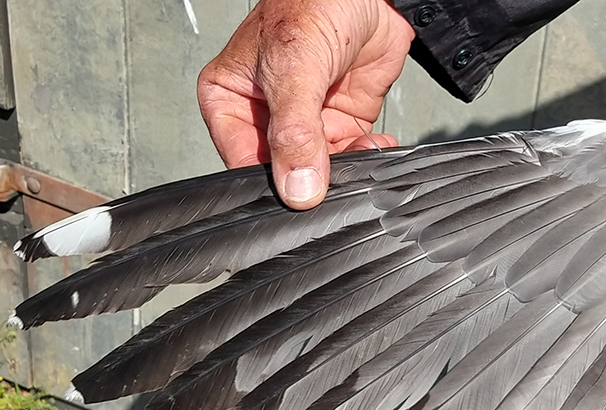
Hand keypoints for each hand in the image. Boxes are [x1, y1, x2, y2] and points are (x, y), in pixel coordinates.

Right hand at [197, 0, 414, 208]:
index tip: (297, 196)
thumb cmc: (314, 5)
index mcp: (229, 99)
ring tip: (360, 154)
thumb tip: (297, 188)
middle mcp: (265, 115)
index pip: (242, 160)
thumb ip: (293, 132)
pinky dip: (367, 157)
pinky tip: (376, 145)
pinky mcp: (341, 122)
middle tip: (334, 179)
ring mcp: (305, 121)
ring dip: (344, 170)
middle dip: (312, 179)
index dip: (269, 182)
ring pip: (320, 170)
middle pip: (282, 171)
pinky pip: (351, 156)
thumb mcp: (293, 69)